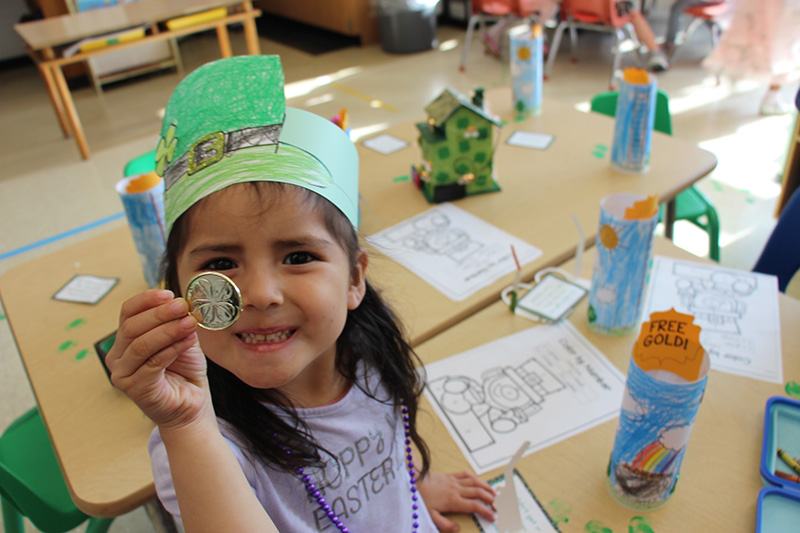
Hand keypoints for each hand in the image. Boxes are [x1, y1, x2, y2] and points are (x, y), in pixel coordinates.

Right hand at [105, 289, 209, 429]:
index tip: (169, 293)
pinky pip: (153, 363)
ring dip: (168, 330)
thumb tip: (182, 302)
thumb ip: (178, 321)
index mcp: (125, 340)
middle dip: (160, 314)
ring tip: (189, 322)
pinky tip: (188, 340)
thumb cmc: (184, 371)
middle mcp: (117, 356)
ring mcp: (123, 374)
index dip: (146, 300)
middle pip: (132, 326)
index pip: (128, 312)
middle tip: (183, 306)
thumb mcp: (182, 338)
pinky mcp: (135, 389)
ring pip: (141, 344)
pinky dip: (172, 348)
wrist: (190, 404)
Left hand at [417, 471, 495, 531]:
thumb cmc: (422, 499)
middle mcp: (456, 490)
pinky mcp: (450, 475)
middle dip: (490, 499)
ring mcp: (454, 481)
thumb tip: (457, 529)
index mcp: (453, 501)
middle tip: (497, 505)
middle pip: (478, 493)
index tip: (492, 517)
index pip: (474, 506)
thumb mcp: (431, 516)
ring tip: (494, 493)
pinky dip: (474, 477)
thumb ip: (445, 524)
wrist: (414, 481)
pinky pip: (465, 474)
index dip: (485, 511)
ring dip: (486, 487)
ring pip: (474, 482)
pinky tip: (479, 481)